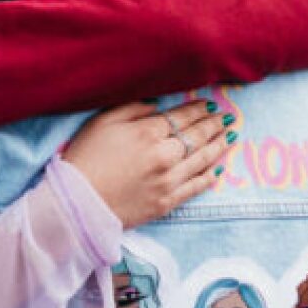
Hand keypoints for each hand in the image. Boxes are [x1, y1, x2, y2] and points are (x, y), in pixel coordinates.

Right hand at [61, 101, 230, 228]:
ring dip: (218, 146)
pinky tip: (218, 168)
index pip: (182, 116)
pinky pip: (195, 187)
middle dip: (214, 124)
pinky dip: (209, 176)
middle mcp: (164, 156)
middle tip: (227, 117)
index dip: (198, 108)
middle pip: (197, 136)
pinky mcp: (167, 203)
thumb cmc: (85, 157)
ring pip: (202, 160)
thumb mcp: (103, 121)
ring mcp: (168, 182)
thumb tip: (158, 105)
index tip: (209, 103)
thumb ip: (133, 108)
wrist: (78, 203)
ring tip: (229, 136)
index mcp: (148, 132)